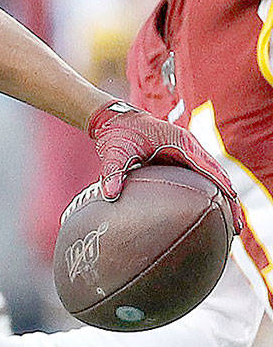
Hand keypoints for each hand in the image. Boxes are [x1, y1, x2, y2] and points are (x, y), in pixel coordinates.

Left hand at [88, 100, 241, 231]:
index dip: (220, 184)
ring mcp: (187, 153)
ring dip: (223, 199)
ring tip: (232, 226)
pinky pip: (201, 178)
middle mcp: (188, 146)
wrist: (115, 120)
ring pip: (212, 177)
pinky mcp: (182, 160)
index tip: (231, 202)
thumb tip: (110, 194)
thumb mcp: (113, 151)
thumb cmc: (117, 133)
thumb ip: (112, 171)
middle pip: (217, 174)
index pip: (206, 165)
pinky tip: (212, 214)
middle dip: (229, 200)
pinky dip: (210, 194)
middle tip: (237, 226)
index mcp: (178, 141)